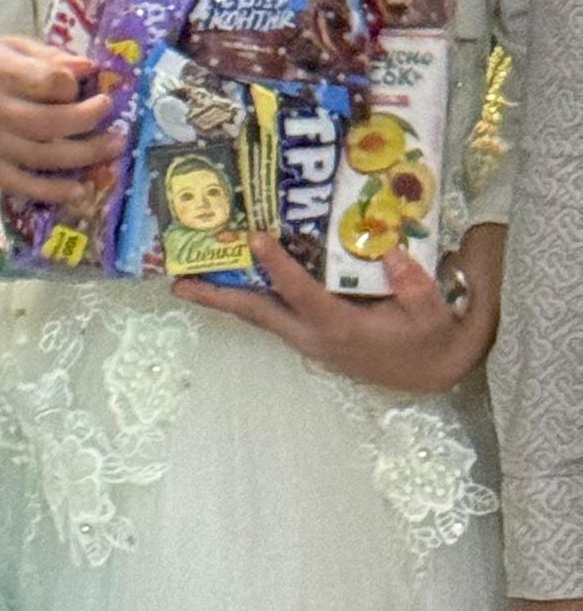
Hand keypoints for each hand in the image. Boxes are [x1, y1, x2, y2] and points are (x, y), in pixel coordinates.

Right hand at [0, 40, 116, 207]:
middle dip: (88, 120)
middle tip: (110, 113)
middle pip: (50, 123)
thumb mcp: (8, 46)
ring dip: (84, 155)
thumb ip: (48, 57)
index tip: (88, 83)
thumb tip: (90, 69)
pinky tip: (79, 189)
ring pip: (43, 156)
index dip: (72, 84)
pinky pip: (22, 185)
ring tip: (113, 147)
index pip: (45, 81)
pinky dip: (52, 191)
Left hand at [183, 231, 500, 395]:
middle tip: (177, 283)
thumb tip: (393, 256)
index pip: (302, 295)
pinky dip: (253, 297)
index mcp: (342, 329)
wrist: (434, 371)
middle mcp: (316, 338)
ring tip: (188, 280)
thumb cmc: (432, 337)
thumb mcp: (432, 312)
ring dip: (225, 298)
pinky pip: (274, 315)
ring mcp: (310, 341)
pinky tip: (237, 278)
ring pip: (261, 316)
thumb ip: (414, 286)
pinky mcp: (311, 338)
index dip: (280, 267)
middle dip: (217, 299)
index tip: (256, 239)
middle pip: (259, 314)